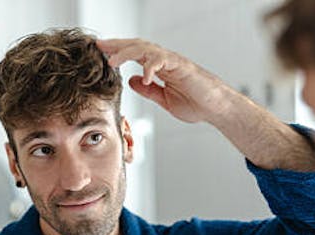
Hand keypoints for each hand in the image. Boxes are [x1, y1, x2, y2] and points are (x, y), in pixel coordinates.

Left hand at [97, 38, 234, 123]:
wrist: (215, 109)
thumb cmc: (195, 104)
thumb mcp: (164, 99)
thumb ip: (148, 91)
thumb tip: (131, 82)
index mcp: (159, 68)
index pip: (134, 55)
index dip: (117, 53)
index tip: (100, 54)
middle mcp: (164, 61)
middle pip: (136, 46)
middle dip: (116, 46)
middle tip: (99, 46)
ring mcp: (173, 62)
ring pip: (146, 49)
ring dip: (127, 53)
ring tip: (113, 61)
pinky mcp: (182, 67)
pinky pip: (163, 60)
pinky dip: (151, 66)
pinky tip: (143, 76)